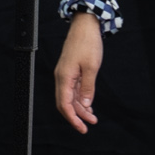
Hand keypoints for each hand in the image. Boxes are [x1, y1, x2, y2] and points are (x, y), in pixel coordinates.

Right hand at [53, 16, 106, 133]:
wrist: (85, 26)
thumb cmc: (87, 43)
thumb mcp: (92, 67)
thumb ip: (88, 88)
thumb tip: (84, 105)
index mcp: (64, 77)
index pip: (64, 104)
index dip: (72, 118)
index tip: (82, 128)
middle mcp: (62, 77)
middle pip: (65, 103)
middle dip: (76, 116)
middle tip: (88, 126)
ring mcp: (66, 74)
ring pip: (70, 97)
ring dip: (80, 109)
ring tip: (92, 118)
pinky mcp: (71, 71)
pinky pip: (73, 90)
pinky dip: (80, 99)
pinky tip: (88, 105)